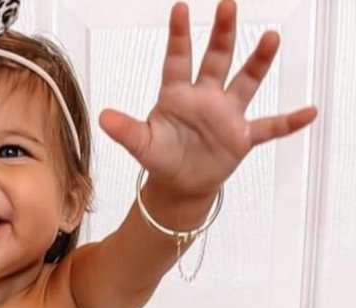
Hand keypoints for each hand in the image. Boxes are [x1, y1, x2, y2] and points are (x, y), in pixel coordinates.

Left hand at [97, 0, 317, 200]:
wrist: (179, 186)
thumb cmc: (162, 158)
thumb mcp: (142, 145)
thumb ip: (126, 130)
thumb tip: (102, 117)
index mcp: (178, 95)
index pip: (177, 60)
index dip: (178, 36)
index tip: (179, 8)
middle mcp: (206, 97)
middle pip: (216, 59)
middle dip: (223, 33)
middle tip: (228, 5)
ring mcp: (227, 114)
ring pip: (245, 82)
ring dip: (258, 62)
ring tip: (271, 37)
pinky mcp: (242, 136)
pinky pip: (271, 127)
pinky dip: (289, 122)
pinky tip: (309, 111)